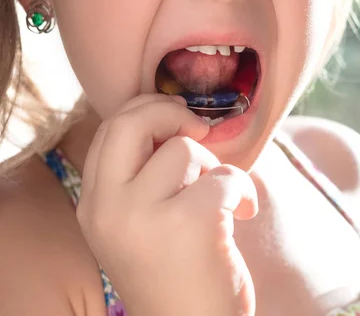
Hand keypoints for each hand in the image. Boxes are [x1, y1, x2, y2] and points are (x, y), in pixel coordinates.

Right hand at [76, 93, 257, 315]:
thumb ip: (138, 175)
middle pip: (129, 123)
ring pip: (184, 149)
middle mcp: (107, 208)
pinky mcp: (188, 223)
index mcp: (92, 206)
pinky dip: (241, 191)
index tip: (171, 113)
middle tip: (196, 126)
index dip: (143, 111)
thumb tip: (171, 115)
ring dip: (212, 169)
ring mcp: (143, 216)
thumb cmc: (171, 274)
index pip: (109, 131)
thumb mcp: (134, 223)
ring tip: (218, 202)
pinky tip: (241, 215)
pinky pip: (224, 175)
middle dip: (167, 111)